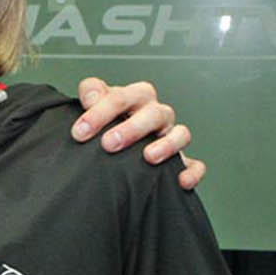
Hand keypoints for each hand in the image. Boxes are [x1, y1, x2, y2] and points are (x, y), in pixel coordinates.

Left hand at [70, 76, 205, 189]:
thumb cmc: (108, 121)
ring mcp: (170, 136)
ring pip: (180, 134)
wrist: (114, 144)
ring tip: (148, 157)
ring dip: (166, 144)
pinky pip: (194, 164)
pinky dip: (191, 170)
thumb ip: (91, 94)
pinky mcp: (181, 160)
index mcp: (135, 97)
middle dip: (131, 128)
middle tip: (109, 143)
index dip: (100, 112)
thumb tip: (90, 96)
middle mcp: (156, 114)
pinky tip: (180, 180)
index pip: (122, 97)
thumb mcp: (95, 104)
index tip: (80, 131)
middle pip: (153, 113)